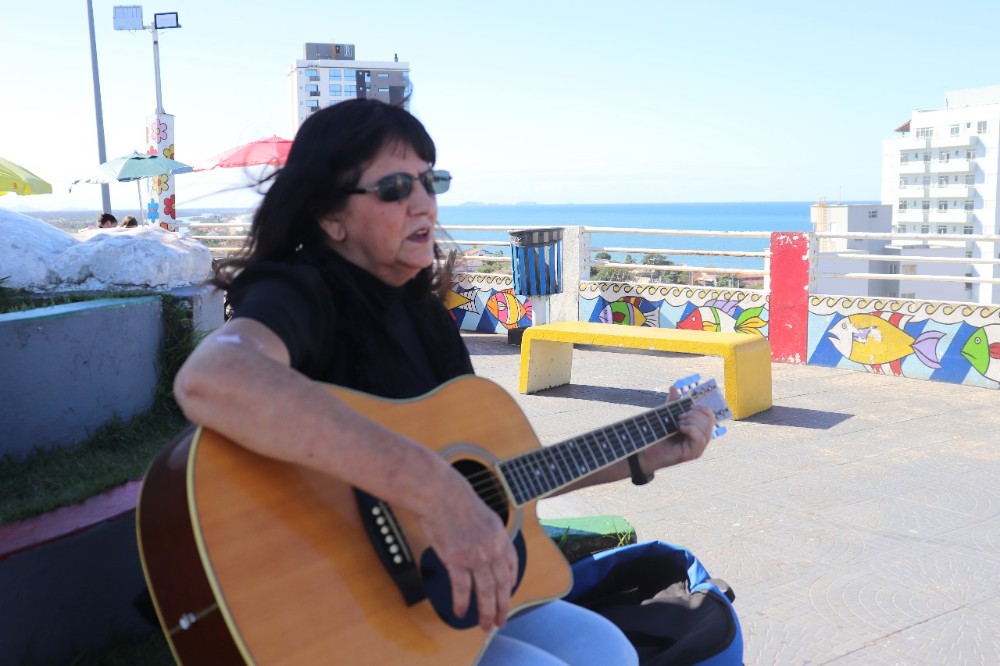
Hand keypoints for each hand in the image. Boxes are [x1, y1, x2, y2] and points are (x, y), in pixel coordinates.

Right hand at [416, 467, 517, 630]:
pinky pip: (461, 589)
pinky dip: (462, 603)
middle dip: (502, 606)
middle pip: (502, 585)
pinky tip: (460, 612)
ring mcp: (475, 556)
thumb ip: (488, 534)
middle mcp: (492, 549)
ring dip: (486, 612)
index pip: (512, 566)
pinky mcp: (456, 560)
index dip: (511, 584)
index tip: (507, 594)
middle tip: (499, 620)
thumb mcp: (484, 515)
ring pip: (486, 592)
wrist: (440, 494)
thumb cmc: (456, 500)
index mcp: (500, 537)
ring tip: (484, 624)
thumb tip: (487, 546)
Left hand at [641, 385, 715, 471]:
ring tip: (678, 423)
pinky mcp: (692, 454)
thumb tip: (673, 387)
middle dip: (694, 414)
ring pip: (706, 429)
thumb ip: (672, 403)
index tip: (690, 406)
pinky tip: (679, 428)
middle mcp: (701, 440)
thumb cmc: (657, 435)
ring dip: (691, 421)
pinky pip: (699, 438)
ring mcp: (698, 448)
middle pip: (710, 421)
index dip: (703, 408)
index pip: (711, 417)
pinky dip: (690, 429)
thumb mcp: (667, 416)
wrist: (645, 451)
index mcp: (698, 430)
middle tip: (679, 417)